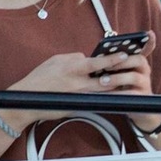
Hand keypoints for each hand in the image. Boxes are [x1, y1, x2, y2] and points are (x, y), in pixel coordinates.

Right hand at [11, 51, 154, 119]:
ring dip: (116, 89)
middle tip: (133, 71)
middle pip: (104, 79)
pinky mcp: (76, 106)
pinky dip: (106, 99)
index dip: (112, 59)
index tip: (124, 54)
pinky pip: (95, 101)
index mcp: (72, 67)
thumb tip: (86, 57)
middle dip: (120, 75)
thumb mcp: (55, 61)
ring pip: (103, 92)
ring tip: (129, 85)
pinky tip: (115, 98)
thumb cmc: (40, 78)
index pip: (96, 62)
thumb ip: (73, 58)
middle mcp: (77, 82)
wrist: (26, 101)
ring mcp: (77, 95)